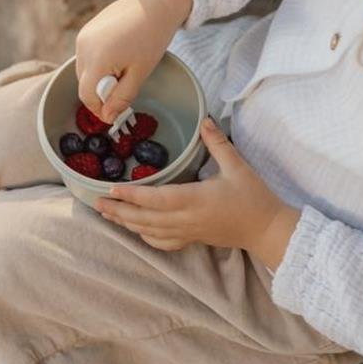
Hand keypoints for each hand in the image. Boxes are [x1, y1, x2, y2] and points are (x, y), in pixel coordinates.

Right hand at [75, 0, 191, 123]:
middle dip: (102, 95)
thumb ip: (122, 97)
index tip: (115, 116)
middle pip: (84, 84)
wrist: (154, 3)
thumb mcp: (140, 73)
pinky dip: (99, 66)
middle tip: (125, 92)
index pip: (87, 96)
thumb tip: (108, 116)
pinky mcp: (87, 31)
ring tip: (125, 73)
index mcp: (96, 59)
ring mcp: (83, 37)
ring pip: (85, 72)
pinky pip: (87, 58)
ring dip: (100, 80)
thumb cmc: (151, 37)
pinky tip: (120, 60)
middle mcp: (83, 47)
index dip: (100, 110)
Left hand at [94, 118, 300, 268]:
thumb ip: (218, 143)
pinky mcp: (193, 239)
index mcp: (195, 200)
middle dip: (119, 210)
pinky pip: (163, 243)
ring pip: (149, 232)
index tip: (110, 188)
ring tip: (108, 215)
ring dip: (127, 224)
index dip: (132, 195)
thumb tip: (205, 120)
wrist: (266, 229)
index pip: (156, 199)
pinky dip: (145, 237)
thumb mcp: (238, 166)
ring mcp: (188, 232)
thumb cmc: (253, 198)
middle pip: (144, 218)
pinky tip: (137, 231)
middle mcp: (186, 219)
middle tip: (95, 202)